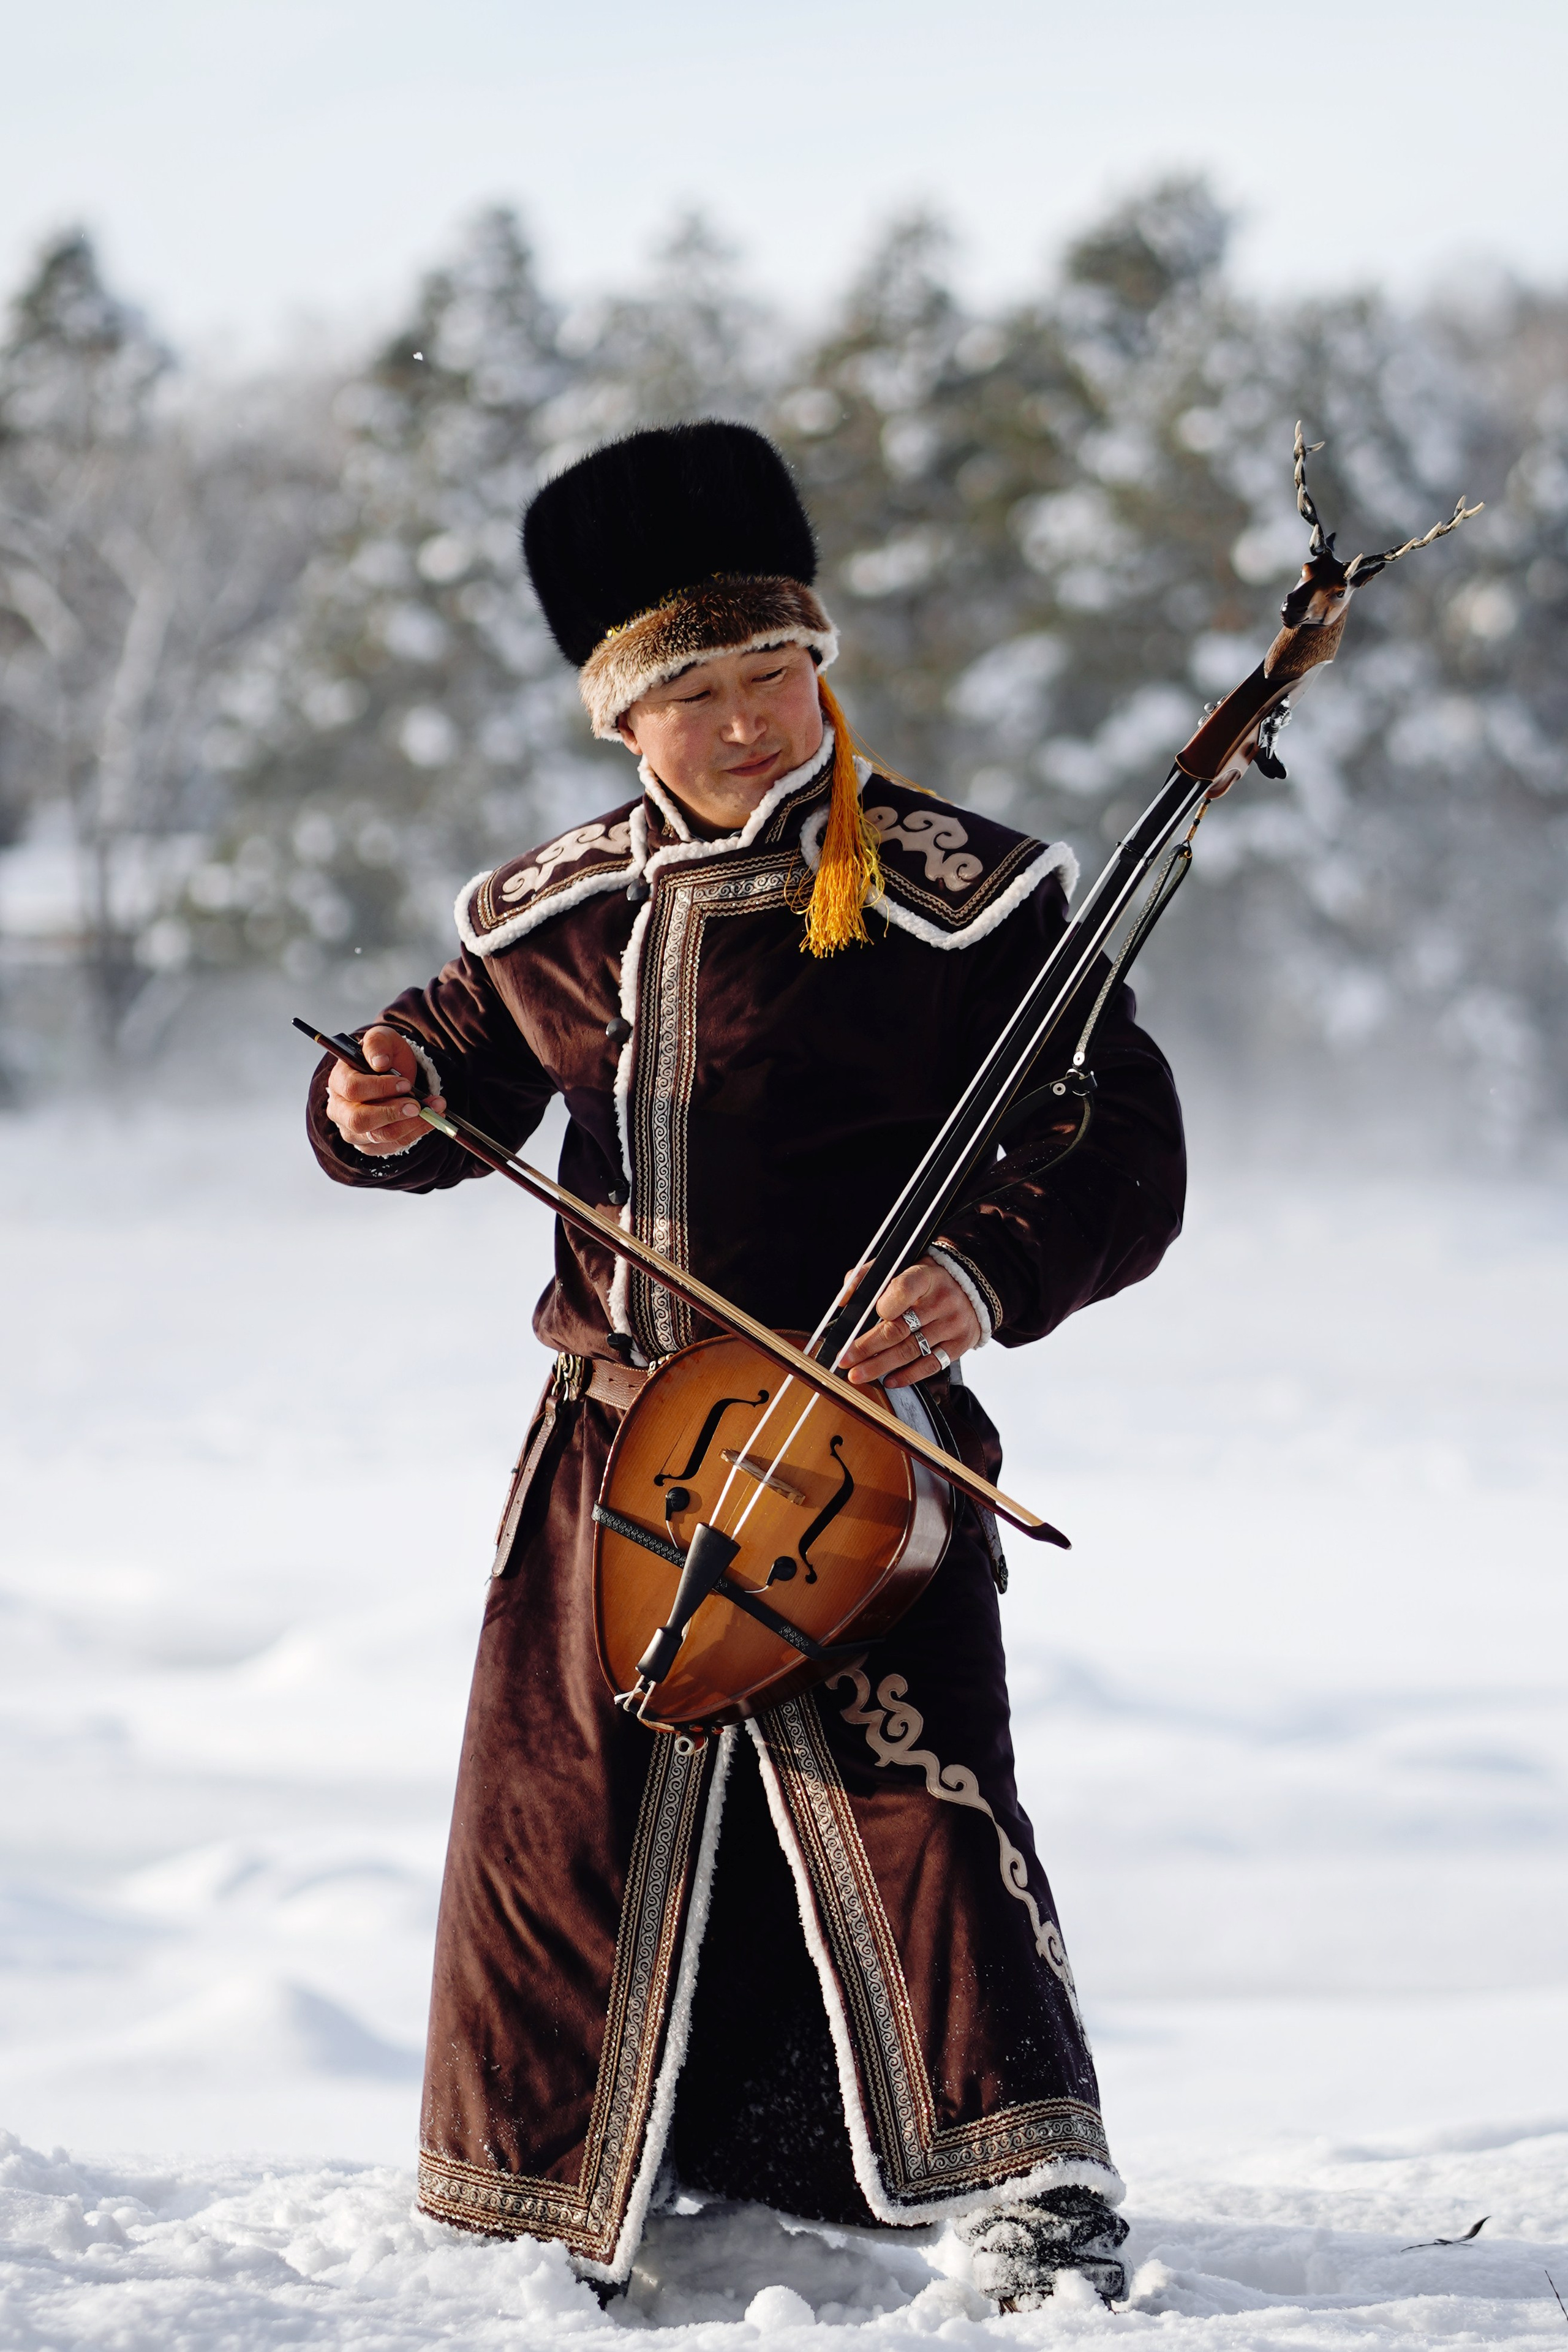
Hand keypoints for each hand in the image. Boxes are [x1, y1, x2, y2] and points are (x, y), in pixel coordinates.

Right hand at [325, 1024, 445, 1155]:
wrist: (393, 1075)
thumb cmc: (383, 1057)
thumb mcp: (382, 1039)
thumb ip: (377, 1044)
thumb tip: (379, 1062)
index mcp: (338, 1081)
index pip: (352, 1089)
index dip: (380, 1088)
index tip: (405, 1084)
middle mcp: (339, 1110)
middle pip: (360, 1120)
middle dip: (393, 1113)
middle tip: (418, 1105)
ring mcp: (352, 1131)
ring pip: (380, 1136)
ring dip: (412, 1124)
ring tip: (435, 1109)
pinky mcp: (369, 1145)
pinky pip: (393, 1145)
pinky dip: (415, 1132)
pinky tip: (430, 1119)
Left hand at [836, 1258, 981, 1390]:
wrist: (973, 1287)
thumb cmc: (929, 1279)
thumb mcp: (904, 1265)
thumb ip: (871, 1275)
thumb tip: (845, 1298)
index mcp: (925, 1276)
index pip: (903, 1289)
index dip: (883, 1306)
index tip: (863, 1321)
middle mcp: (941, 1301)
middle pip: (899, 1328)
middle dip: (867, 1347)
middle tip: (845, 1360)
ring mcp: (952, 1325)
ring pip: (910, 1350)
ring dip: (880, 1366)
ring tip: (858, 1374)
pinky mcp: (959, 1344)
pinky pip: (931, 1365)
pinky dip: (907, 1376)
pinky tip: (889, 1380)